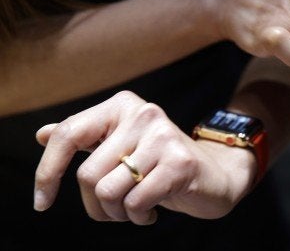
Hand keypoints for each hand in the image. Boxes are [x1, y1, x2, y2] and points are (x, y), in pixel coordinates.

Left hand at [33, 91, 254, 223]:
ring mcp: (163, 136)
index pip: (68, 134)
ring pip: (109, 192)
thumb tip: (42, 134)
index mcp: (122, 105)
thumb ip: (85, 138)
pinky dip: (139, 217)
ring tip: (135, 209)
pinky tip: (152, 211)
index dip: (46, 172)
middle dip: (96, 205)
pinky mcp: (179, 163)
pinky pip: (135, 202)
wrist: (215, 174)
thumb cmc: (160, 164)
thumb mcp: (120, 149)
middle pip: (87, 175)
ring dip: (118, 214)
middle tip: (115, 209)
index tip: (42, 202)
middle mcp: (142, 113)